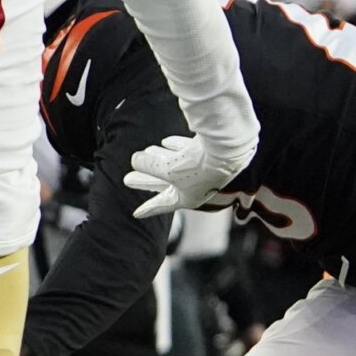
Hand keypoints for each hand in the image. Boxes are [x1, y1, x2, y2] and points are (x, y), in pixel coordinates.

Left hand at [124, 131, 256, 217]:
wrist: (228, 148)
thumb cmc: (197, 166)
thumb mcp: (165, 170)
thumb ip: (148, 165)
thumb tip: (135, 159)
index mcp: (188, 199)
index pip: (162, 204)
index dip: (148, 208)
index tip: (136, 214)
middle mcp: (197, 186)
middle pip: (165, 184)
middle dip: (146, 181)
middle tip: (127, 179)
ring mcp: (203, 169)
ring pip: (176, 165)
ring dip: (160, 159)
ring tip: (145, 151)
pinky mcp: (208, 153)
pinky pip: (188, 151)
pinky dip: (176, 147)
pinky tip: (166, 142)